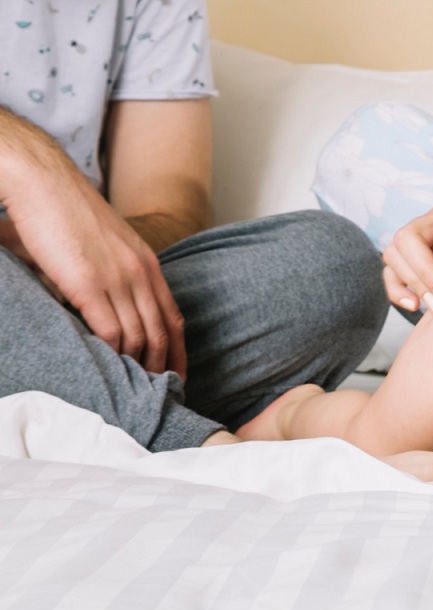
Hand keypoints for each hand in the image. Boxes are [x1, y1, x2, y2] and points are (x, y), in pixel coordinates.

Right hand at [6, 169, 186, 377]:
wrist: (42, 181)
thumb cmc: (65, 211)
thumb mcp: (105, 244)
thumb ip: (115, 273)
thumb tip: (108, 305)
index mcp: (147, 263)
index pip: (173, 317)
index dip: (179, 350)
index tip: (179, 374)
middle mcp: (140, 273)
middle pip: (161, 332)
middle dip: (162, 367)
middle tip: (159, 393)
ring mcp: (117, 278)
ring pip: (139, 336)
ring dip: (136, 365)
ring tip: (133, 388)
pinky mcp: (89, 283)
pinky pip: (109, 330)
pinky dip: (111, 353)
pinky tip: (107, 368)